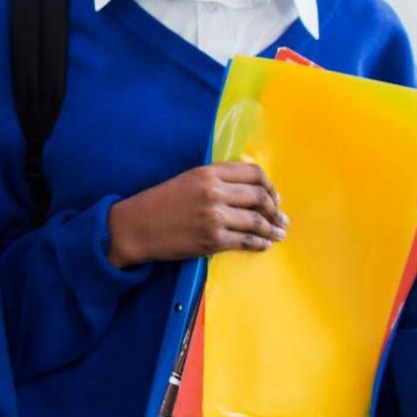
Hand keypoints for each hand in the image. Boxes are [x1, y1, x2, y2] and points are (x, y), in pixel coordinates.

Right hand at [107, 161, 288, 267]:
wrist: (135, 227)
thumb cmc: (160, 203)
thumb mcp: (187, 180)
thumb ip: (216, 180)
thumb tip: (249, 189)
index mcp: (208, 173)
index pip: (254, 173)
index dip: (270, 186)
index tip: (274, 196)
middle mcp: (214, 192)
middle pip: (260, 197)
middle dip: (276, 210)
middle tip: (281, 218)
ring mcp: (214, 217)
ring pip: (258, 221)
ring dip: (273, 229)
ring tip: (278, 233)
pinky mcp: (212, 240)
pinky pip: (247, 241)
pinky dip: (260, 243)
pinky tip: (264, 244)